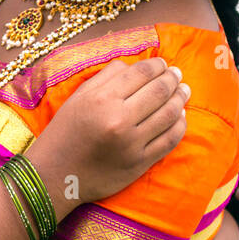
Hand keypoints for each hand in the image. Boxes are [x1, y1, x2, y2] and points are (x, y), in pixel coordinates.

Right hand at [25, 58, 188, 214]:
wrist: (55, 175)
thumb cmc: (64, 133)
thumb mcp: (78, 98)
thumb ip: (105, 77)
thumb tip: (134, 66)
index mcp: (102, 99)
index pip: (141, 73)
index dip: (157, 65)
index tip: (162, 64)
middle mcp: (119, 119)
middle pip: (159, 91)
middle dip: (172, 79)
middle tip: (177, 74)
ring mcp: (132, 143)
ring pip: (169, 114)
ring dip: (180, 98)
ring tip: (183, 91)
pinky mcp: (140, 163)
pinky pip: (169, 140)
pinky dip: (180, 125)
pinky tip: (180, 116)